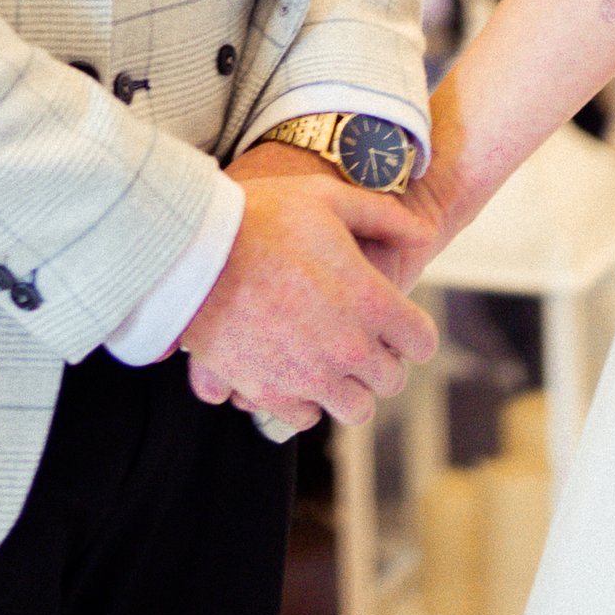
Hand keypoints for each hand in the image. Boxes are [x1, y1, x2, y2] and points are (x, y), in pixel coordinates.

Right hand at [179, 150, 437, 432]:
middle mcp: (347, 347)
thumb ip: (383, 216)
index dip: (411, 330)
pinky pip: (305, 417)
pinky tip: (290, 367)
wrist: (191, 249)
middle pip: (391, 380)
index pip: (421, 342)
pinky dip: (302, 399)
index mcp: (369, 300)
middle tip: (356, 334)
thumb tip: (423, 232)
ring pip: (355, 408)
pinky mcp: (269, 392)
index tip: (394, 321)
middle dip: (380, 358)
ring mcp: (308, 375)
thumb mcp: (326, 197)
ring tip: (325, 357)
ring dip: (347, 386)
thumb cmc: (259, 217)